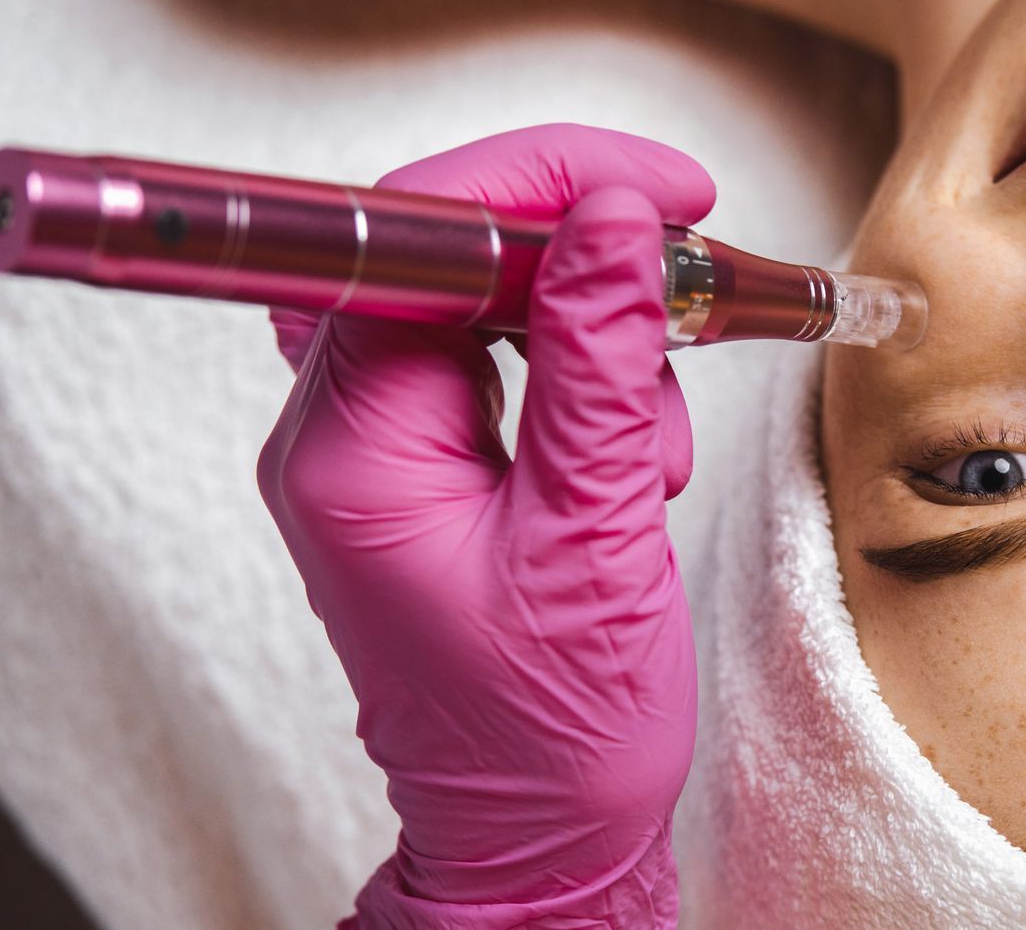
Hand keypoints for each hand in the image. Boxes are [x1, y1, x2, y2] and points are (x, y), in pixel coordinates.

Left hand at [256, 124, 712, 927]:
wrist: (536, 841)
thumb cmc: (548, 734)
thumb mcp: (594, 541)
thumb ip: (601, 369)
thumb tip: (611, 221)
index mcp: (352, 454)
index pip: (411, 243)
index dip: (535, 183)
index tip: (653, 188)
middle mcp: (340, 438)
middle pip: (436, 253)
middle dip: (570, 244)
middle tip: (684, 251)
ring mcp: (378, 452)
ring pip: (480, 303)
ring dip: (594, 336)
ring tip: (651, 446)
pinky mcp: (425, 469)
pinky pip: (497, 364)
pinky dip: (585, 381)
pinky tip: (632, 464)